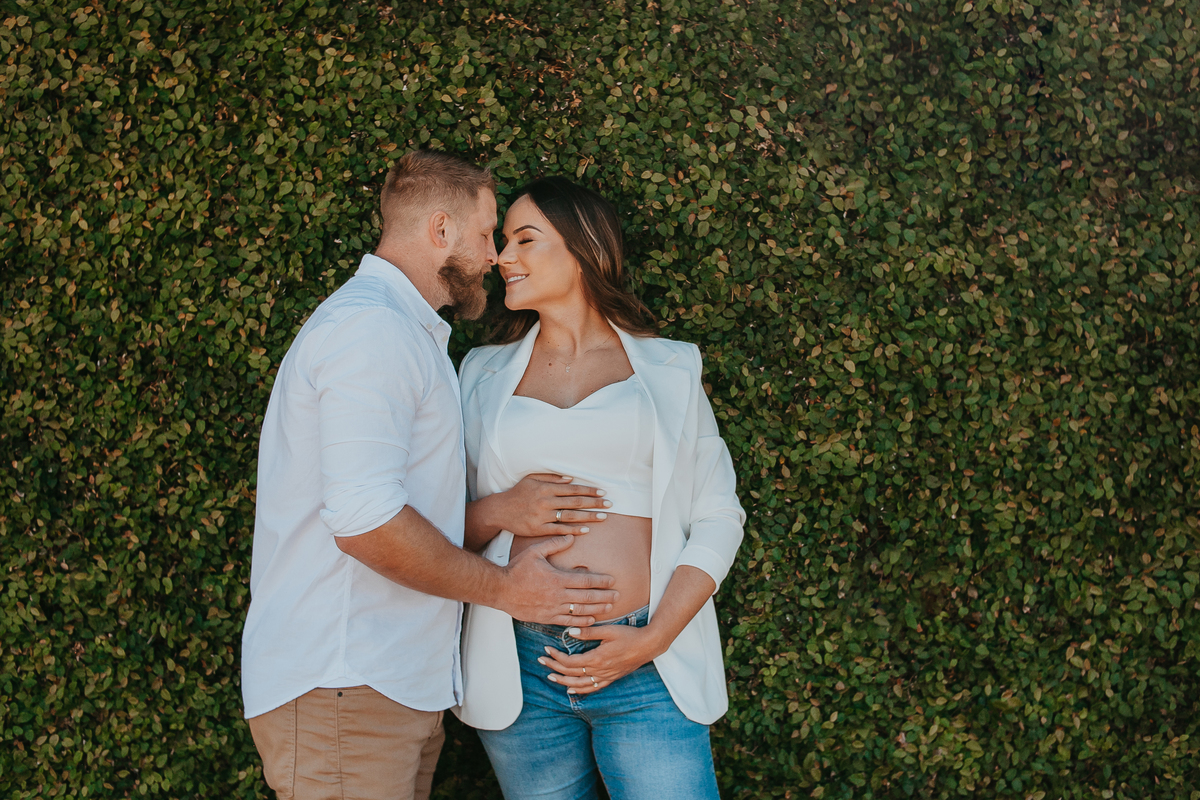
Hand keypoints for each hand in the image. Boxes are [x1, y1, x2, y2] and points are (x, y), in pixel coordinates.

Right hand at [495, 473, 612, 537]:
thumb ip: (551, 478)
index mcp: (545, 488)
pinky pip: (559, 530)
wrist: (500, 511)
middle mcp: (545, 501)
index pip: (572, 489)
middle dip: (594, 503)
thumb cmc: (518, 493)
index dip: (589, 490)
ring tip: (603, 516)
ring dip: (589, 516)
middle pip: (575, 502)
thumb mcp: (532, 479)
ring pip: (570, 516)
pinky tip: (586, 530)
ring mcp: (542, 516)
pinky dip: (574, 530)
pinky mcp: (538, 529)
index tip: (602, 492)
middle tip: (610, 504)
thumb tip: (571, 479)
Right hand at [499, 535, 618, 625]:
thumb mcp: (534, 551)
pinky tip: (591, 620)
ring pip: (580, 611)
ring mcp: (552, 608)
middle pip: (587, 598)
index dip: (601, 581)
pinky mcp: (546, 618)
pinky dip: (581, 621)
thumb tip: (572, 537)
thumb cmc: (517, 569)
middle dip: (604, 596)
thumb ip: (554, 544)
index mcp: (557, 579)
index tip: (612, 580)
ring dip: (597, 609)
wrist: (500, 590)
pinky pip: (568, 622)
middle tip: (618, 595)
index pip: (585, 581)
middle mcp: (558, 595)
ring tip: (610, 608)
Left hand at [539, 623, 663, 694]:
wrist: (648, 646)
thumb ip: (589, 632)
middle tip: (541, 660)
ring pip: (579, 684)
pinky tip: (570, 689)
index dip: (556, 657)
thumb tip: (570, 632)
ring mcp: (605, 677)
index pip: (570, 661)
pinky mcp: (610, 679)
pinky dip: (579, 690)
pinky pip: (592, 688)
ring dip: (563, 681)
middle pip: (571, 673)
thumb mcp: (609, 631)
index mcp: (596, 659)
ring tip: (550, 676)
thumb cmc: (629, 636)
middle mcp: (599, 671)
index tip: (547, 650)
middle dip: (554, 667)